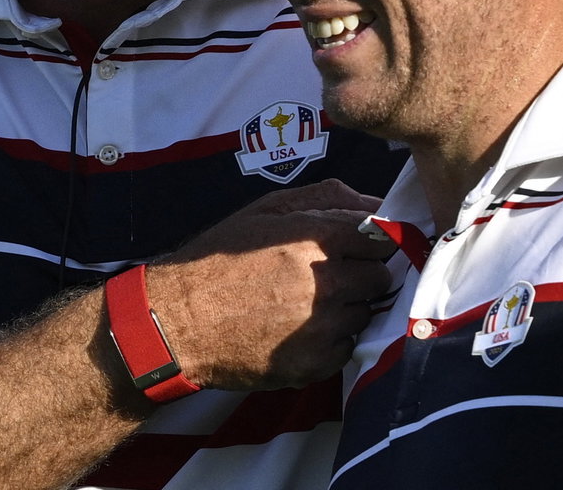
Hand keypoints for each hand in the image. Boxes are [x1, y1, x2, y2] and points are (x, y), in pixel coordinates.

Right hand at [144, 179, 393, 391]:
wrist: (178, 321)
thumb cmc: (220, 259)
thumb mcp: (266, 210)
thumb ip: (326, 199)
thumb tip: (376, 202)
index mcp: (319, 238)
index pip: (384, 238)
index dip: (370, 241)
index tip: (355, 246)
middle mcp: (329, 283)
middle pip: (380, 277)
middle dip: (361, 274)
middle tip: (328, 276)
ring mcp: (324, 328)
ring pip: (365, 313)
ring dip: (346, 308)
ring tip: (306, 303)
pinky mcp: (316, 363)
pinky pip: (346, 347)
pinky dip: (331, 340)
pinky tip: (298, 329)